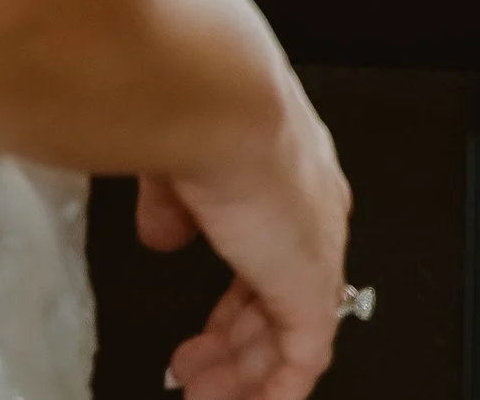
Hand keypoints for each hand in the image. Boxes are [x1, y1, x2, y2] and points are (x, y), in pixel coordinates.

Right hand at [143, 82, 352, 399]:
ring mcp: (315, 251)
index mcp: (287, 176)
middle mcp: (312, 213)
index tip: (206, 331)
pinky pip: (304, 357)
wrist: (221, 108)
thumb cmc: (197, 110)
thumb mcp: (175, 163)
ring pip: (292, 333)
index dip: (237, 299)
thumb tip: (164, 233)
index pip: (271, 252)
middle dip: (236, 343)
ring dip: (246, 373)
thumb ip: (174, 203)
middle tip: (197, 372)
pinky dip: (276, 390)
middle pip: (281, 298)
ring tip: (204, 395)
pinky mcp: (310, 287)